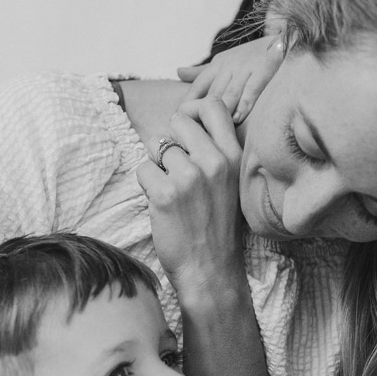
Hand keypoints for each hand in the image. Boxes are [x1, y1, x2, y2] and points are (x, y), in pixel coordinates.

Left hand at [135, 96, 244, 294]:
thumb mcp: (231, 183)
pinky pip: (143, 169)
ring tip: (171, 189)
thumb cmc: (217, 227)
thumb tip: (185, 122)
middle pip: (177, 120)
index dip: (193, 111)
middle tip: (175, 168)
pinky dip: (146, 184)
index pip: (212, 105)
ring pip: (155, 144)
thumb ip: (216, 152)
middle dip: (170, 141)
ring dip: (157, 164)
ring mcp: (189, 177)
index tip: (187, 130)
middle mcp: (214, 162)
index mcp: (234, 157)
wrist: (210, 270)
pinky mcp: (165, 194)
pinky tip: (161, 203)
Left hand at [177, 37, 283, 124]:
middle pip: (211, 94)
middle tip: (194, 135)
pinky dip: (245, 103)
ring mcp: (247, 67)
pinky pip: (252, 88)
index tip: (179, 123)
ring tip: (214, 130)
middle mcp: (229, 65)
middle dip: (201, 114)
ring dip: (221, 111)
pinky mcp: (264, 69)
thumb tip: (178, 72)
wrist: (288, 38)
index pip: (198, 86)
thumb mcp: (225, 59)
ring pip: (229, 93)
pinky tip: (238, 117)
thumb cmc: (254, 54)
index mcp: (218, 65)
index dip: (188, 105)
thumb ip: (202, 70)